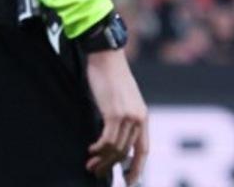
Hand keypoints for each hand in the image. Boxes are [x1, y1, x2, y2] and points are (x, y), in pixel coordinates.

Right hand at [85, 49, 148, 183]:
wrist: (107, 58)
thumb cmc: (112, 78)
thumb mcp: (124, 101)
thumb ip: (123, 119)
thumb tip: (115, 141)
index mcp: (143, 116)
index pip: (143, 150)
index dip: (137, 168)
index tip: (130, 181)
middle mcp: (138, 118)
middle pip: (126, 152)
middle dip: (111, 166)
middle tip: (96, 172)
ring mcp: (127, 116)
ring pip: (115, 149)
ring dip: (102, 160)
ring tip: (90, 164)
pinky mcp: (114, 113)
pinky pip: (107, 140)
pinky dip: (98, 148)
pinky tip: (90, 149)